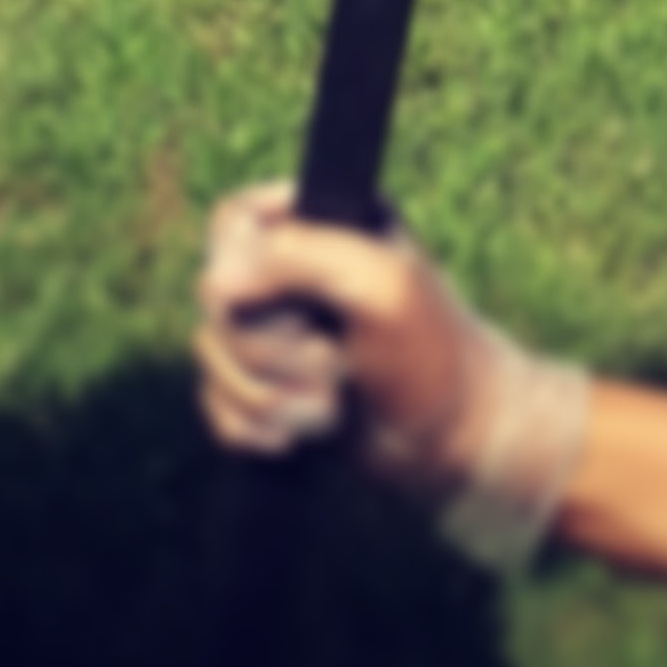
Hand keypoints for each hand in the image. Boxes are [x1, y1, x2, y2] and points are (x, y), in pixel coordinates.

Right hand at [194, 181, 588, 567]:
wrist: (455, 443)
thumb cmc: (431, 353)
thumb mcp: (378, 284)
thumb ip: (299, 258)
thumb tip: (214, 281)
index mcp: (319, 224)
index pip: (231, 222)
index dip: (239, 268)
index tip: (282, 307)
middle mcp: (290, 273)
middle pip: (216, 299)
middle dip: (270, 350)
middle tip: (332, 362)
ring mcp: (275, 334)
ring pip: (211, 357)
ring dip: (269, 396)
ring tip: (329, 407)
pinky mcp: (267, 390)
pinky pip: (216, 406)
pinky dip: (250, 429)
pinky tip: (295, 439)